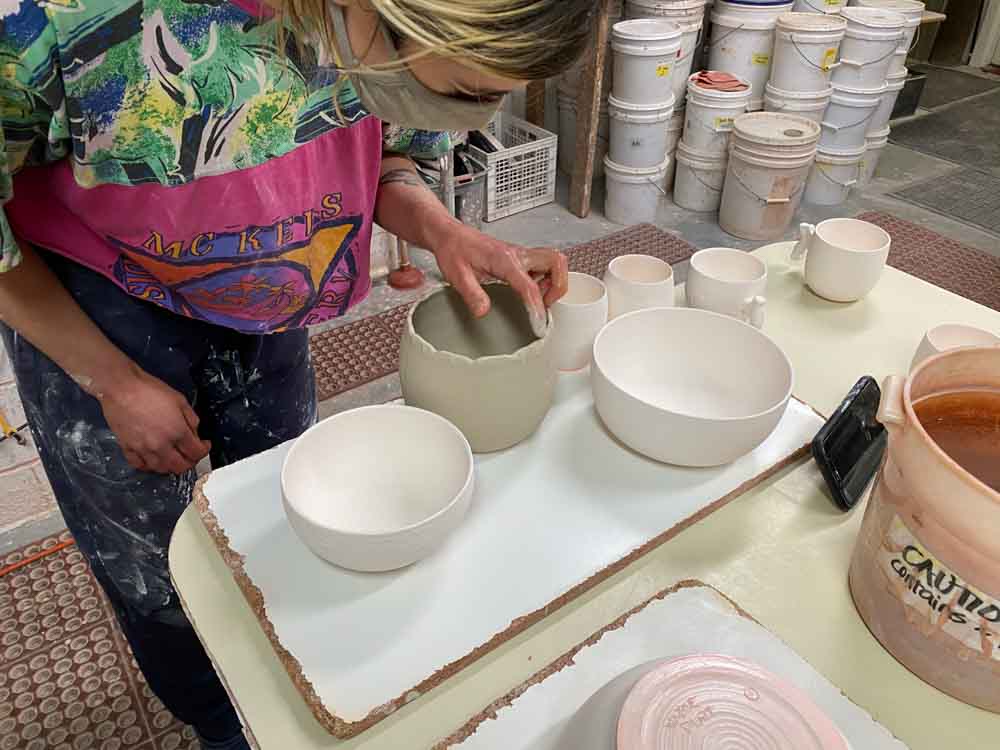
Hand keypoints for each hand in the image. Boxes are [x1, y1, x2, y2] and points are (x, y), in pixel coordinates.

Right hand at [99, 365, 210, 473]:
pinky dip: (149, 465)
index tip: (204, 445)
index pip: (197, 452)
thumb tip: (195, 433)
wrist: (121, 388)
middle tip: (191, 453)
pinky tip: (153, 459)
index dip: (205, 450)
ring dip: (171, 466)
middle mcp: (161, 445)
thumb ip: (191, 420)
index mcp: (177, 432)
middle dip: (190, 461)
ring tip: (174, 456)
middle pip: (181, 466)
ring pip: (161, 469)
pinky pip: (140, 465)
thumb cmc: (149, 390)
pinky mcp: (127, 448)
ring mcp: (143, 449)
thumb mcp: (180, 400)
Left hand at [431, 224, 568, 319]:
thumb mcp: (456, 275)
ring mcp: (521, 255)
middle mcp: (518, 254)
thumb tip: (484, 312)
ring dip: (554, 282)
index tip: (539, 323)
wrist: (450, 235)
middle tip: (545, 304)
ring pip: (555, 262)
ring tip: (539, 299)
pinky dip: (546, 279)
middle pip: (556, 262)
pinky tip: (531, 291)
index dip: (537, 306)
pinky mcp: (521, 258)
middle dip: (558, 286)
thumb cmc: (454, 250)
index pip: (529, 285)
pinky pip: (545, 266)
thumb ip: (471, 293)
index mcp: (504, 259)